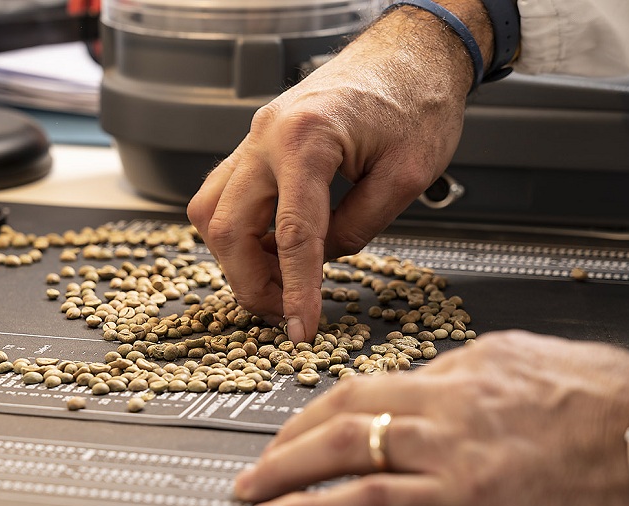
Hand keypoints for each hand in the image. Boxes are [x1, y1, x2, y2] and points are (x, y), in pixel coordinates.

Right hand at [187, 7, 480, 341]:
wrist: (410, 53)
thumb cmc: (417, 100)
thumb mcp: (406, 176)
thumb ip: (358, 228)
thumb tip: (320, 262)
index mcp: (306, 140)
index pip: (292, 235)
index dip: (296, 291)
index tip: (302, 329)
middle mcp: (266, 136)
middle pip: (229, 227)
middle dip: (252, 282)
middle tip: (286, 311)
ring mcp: (254, 138)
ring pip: (211, 212)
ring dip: (237, 258)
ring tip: (279, 280)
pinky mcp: (256, 145)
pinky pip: (222, 195)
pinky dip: (239, 231)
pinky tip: (270, 246)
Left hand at [234, 330, 628, 505]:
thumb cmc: (623, 408)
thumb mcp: (547, 367)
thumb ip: (488, 376)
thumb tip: (451, 386)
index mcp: (471, 364)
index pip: (382, 383)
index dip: (335, 407)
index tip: (313, 425)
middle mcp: (449, 396)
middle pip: (346, 404)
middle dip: (294, 431)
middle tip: (264, 456)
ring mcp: (450, 445)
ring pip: (343, 445)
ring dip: (286, 468)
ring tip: (253, 489)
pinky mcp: (461, 498)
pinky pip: (366, 501)